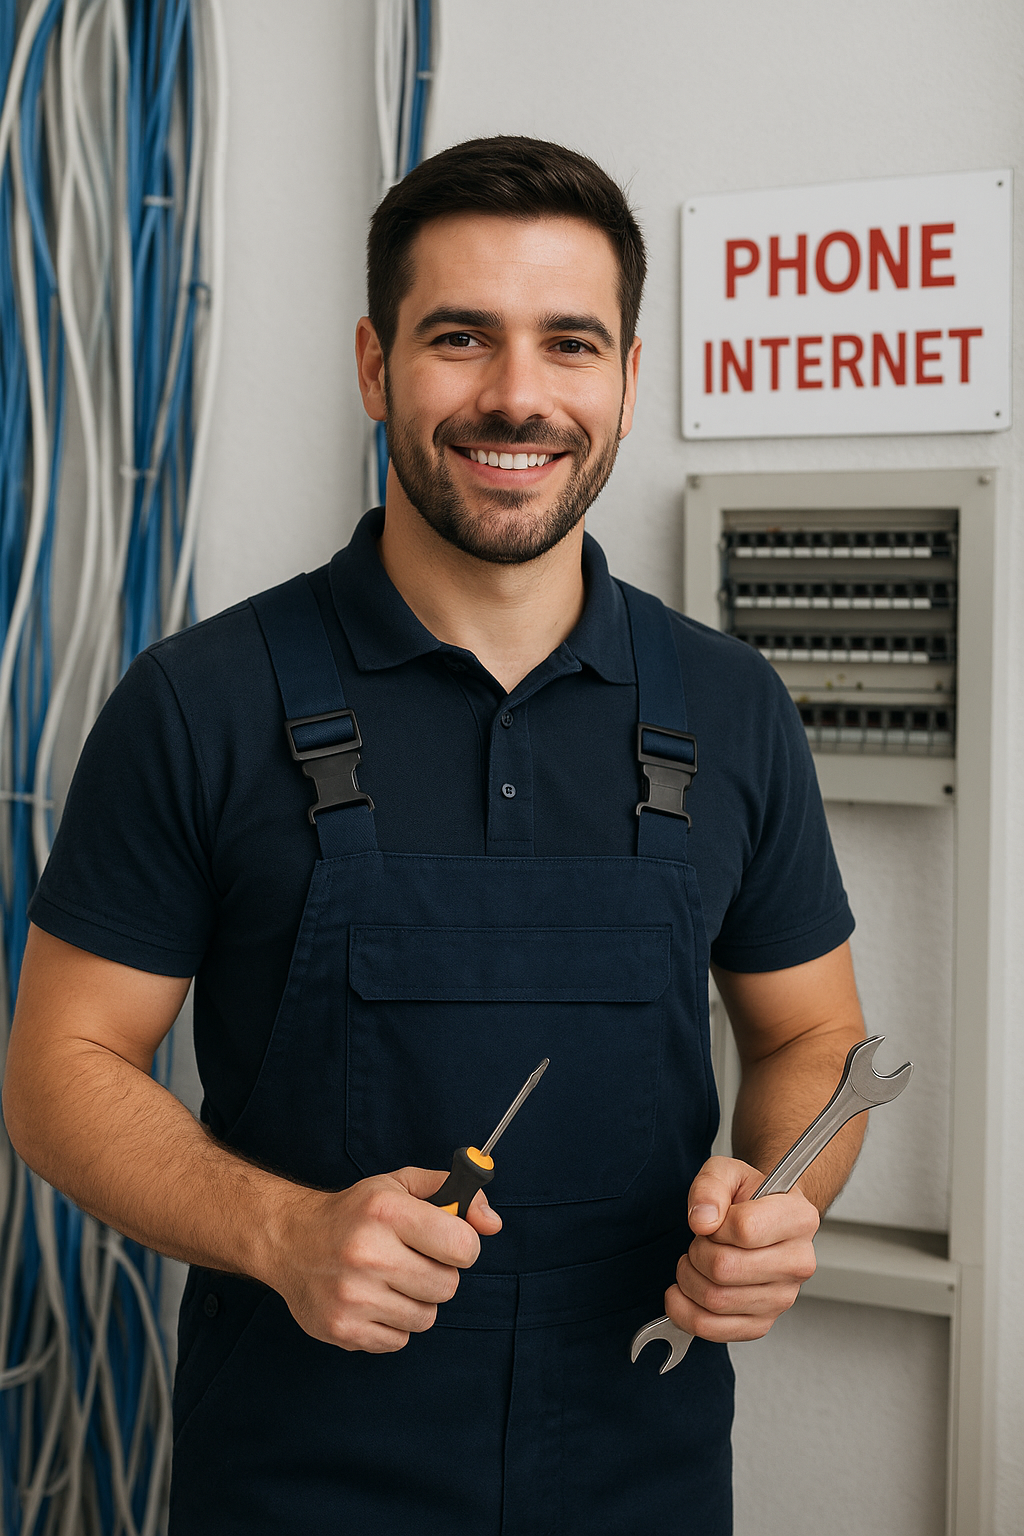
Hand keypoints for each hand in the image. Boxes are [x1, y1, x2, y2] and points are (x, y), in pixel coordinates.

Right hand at [262, 1166, 501, 1353]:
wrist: (290, 1241)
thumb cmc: (355, 1213)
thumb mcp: (401, 1186)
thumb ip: (455, 1193)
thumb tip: (493, 1223)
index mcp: (386, 1211)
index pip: (464, 1245)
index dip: (462, 1245)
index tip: (447, 1242)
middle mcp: (368, 1253)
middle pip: (447, 1286)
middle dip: (439, 1274)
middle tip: (413, 1261)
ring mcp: (353, 1296)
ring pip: (426, 1317)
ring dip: (416, 1301)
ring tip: (391, 1281)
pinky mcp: (342, 1329)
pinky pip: (399, 1340)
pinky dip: (393, 1324)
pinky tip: (373, 1300)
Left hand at [666, 1156, 817, 1342]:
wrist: (761, 1219)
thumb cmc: (747, 1196)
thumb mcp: (726, 1171)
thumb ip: (711, 1186)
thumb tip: (703, 1220)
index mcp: (799, 1218)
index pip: (745, 1229)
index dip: (715, 1224)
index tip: (714, 1220)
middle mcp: (798, 1262)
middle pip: (724, 1269)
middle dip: (697, 1252)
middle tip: (701, 1242)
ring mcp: (783, 1298)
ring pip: (715, 1300)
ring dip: (689, 1279)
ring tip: (697, 1262)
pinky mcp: (762, 1323)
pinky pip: (713, 1330)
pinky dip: (686, 1312)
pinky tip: (686, 1292)